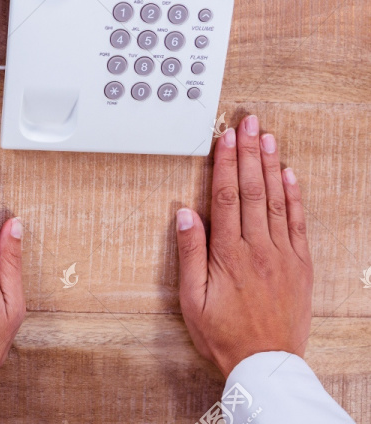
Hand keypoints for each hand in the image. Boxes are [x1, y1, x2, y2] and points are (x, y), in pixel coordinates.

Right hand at [177, 114, 312, 376]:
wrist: (265, 363)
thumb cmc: (223, 334)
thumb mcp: (192, 299)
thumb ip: (190, 254)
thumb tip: (186, 215)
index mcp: (229, 254)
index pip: (227, 197)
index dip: (225, 164)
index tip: (224, 138)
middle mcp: (259, 248)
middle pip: (253, 190)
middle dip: (249, 152)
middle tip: (247, 122)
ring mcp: (283, 255)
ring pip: (277, 200)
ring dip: (271, 166)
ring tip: (266, 137)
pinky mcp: (300, 265)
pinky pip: (298, 223)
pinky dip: (294, 196)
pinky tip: (289, 175)